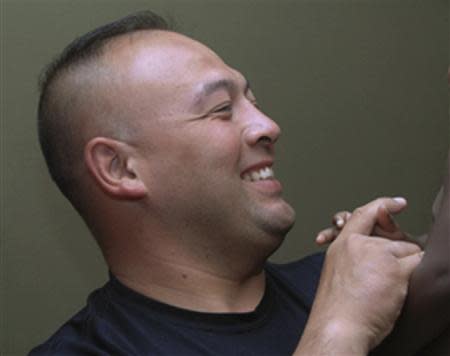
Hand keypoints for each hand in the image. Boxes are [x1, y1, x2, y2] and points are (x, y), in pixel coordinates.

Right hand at [295, 197, 423, 354]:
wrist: (338, 324)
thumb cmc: (338, 306)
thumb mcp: (339, 270)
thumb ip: (356, 251)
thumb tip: (375, 243)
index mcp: (342, 243)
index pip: (363, 214)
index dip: (382, 205)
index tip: (397, 203)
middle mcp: (357, 242)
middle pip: (391, 236)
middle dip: (396, 252)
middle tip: (386, 272)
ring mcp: (376, 252)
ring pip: (407, 249)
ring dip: (405, 266)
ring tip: (387, 288)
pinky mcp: (394, 267)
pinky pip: (417, 261)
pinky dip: (415, 273)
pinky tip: (400, 287)